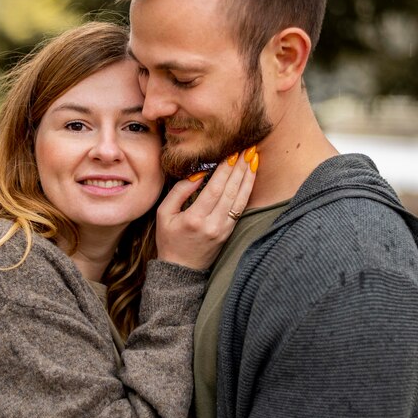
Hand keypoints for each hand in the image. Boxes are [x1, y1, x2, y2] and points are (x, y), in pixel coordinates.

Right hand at [156, 147, 257, 269]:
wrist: (181, 269)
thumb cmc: (169, 239)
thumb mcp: (163, 214)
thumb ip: (179, 192)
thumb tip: (197, 175)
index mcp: (194, 219)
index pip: (214, 189)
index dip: (225, 170)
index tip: (232, 152)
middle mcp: (212, 224)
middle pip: (230, 191)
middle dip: (240, 168)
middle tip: (247, 148)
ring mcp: (223, 230)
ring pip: (240, 199)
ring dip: (248, 177)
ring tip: (254, 158)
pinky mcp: (229, 232)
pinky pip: (241, 207)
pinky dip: (247, 190)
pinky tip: (250, 177)